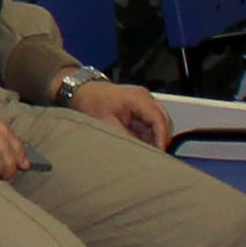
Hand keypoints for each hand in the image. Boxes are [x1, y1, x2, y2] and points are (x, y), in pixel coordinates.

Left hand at [61, 78, 176, 148]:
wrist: (82, 91)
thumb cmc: (91, 102)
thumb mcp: (107, 123)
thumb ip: (126, 137)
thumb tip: (140, 151)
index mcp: (138, 98)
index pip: (158, 119)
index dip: (161, 138)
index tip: (160, 153)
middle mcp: (145, 97)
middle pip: (163, 121)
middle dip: (160, 138)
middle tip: (153, 155)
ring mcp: (144, 101)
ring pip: (159, 123)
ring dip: (154, 137)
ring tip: (144, 150)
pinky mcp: (140, 107)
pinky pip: (151, 123)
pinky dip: (148, 134)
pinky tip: (139, 143)